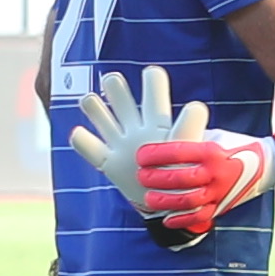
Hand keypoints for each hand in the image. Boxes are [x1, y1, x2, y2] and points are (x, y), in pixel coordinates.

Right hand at [59, 67, 202, 221]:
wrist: (172, 203)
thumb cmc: (185, 172)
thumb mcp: (188, 147)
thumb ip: (190, 126)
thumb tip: (195, 105)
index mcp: (159, 123)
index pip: (155, 96)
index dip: (152, 82)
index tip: (152, 72)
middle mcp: (137, 129)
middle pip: (121, 100)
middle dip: (114, 88)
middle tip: (112, 80)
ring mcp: (121, 144)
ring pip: (103, 118)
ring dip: (94, 107)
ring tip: (90, 99)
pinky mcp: (109, 163)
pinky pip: (90, 149)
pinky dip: (82, 141)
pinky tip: (79, 133)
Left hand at [129, 128, 274, 237]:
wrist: (267, 165)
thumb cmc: (232, 147)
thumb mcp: (213, 137)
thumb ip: (189, 139)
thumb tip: (155, 136)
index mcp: (213, 152)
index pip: (177, 152)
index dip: (154, 155)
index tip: (141, 156)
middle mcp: (217, 173)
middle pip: (179, 178)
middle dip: (155, 178)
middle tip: (142, 176)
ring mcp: (220, 191)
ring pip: (187, 201)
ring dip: (164, 201)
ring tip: (149, 197)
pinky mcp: (222, 206)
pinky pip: (199, 217)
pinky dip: (181, 220)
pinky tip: (166, 218)